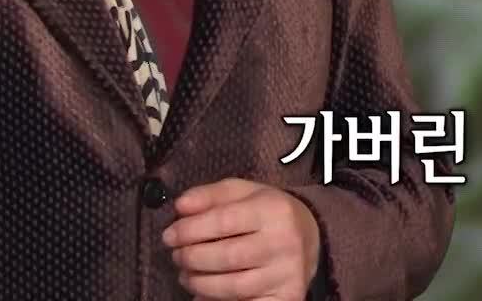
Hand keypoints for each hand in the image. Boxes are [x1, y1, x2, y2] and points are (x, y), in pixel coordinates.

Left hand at [163, 178, 321, 299]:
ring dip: (198, 283)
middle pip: (224, 256)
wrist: (312, 237)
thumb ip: (211, 195)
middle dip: (190, 258)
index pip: (222, 221)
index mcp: (274, 209)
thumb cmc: (270, 212)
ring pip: (230, 286)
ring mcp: (286, 273)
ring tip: (186, 274)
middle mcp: (284, 242)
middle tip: (177, 256)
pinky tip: (202, 295)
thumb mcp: (244, 192)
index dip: (189, 230)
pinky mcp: (286, 297)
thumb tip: (180, 206)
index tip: (169, 236)